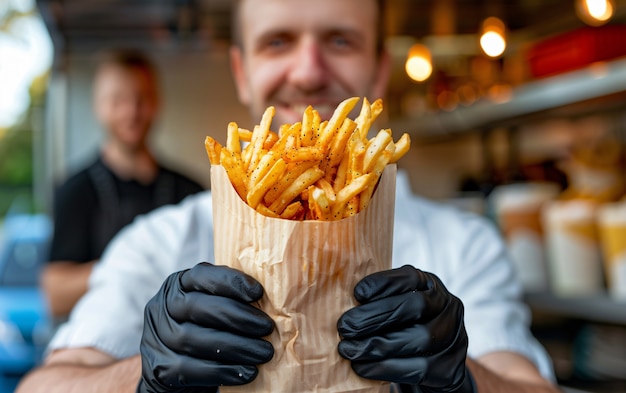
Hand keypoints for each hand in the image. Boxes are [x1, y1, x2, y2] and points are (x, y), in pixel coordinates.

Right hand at [137, 263, 273, 392]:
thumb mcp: (213, 308)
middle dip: (237, 317)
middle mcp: (163, 307)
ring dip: (235, 346)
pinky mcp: (160, 367)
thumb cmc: (207, 331)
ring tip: (264, 353)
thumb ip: (232, 299)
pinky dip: (223, 371)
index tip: (258, 292)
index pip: (201, 275)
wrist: (178, 371)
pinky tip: (247, 372)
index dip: (229, 281)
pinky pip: (191, 369)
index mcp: (178, 285)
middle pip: (198, 307)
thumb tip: (278, 298)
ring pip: (194, 339)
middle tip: (267, 327)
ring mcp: (157, 338)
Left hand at [337, 265, 475, 392]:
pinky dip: (384, 368)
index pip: (411, 277)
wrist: (436, 362)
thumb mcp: (398, 304)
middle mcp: (449, 307)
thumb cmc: (406, 326)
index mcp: (431, 285)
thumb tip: (339, 297)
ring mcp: (453, 338)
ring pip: (417, 340)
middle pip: (414, 308)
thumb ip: (380, 298)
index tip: (357, 293)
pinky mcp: (448, 368)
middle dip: (375, 317)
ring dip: (376, 345)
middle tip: (344, 327)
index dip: (384, 283)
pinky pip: (416, 369)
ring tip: (347, 349)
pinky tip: (361, 367)